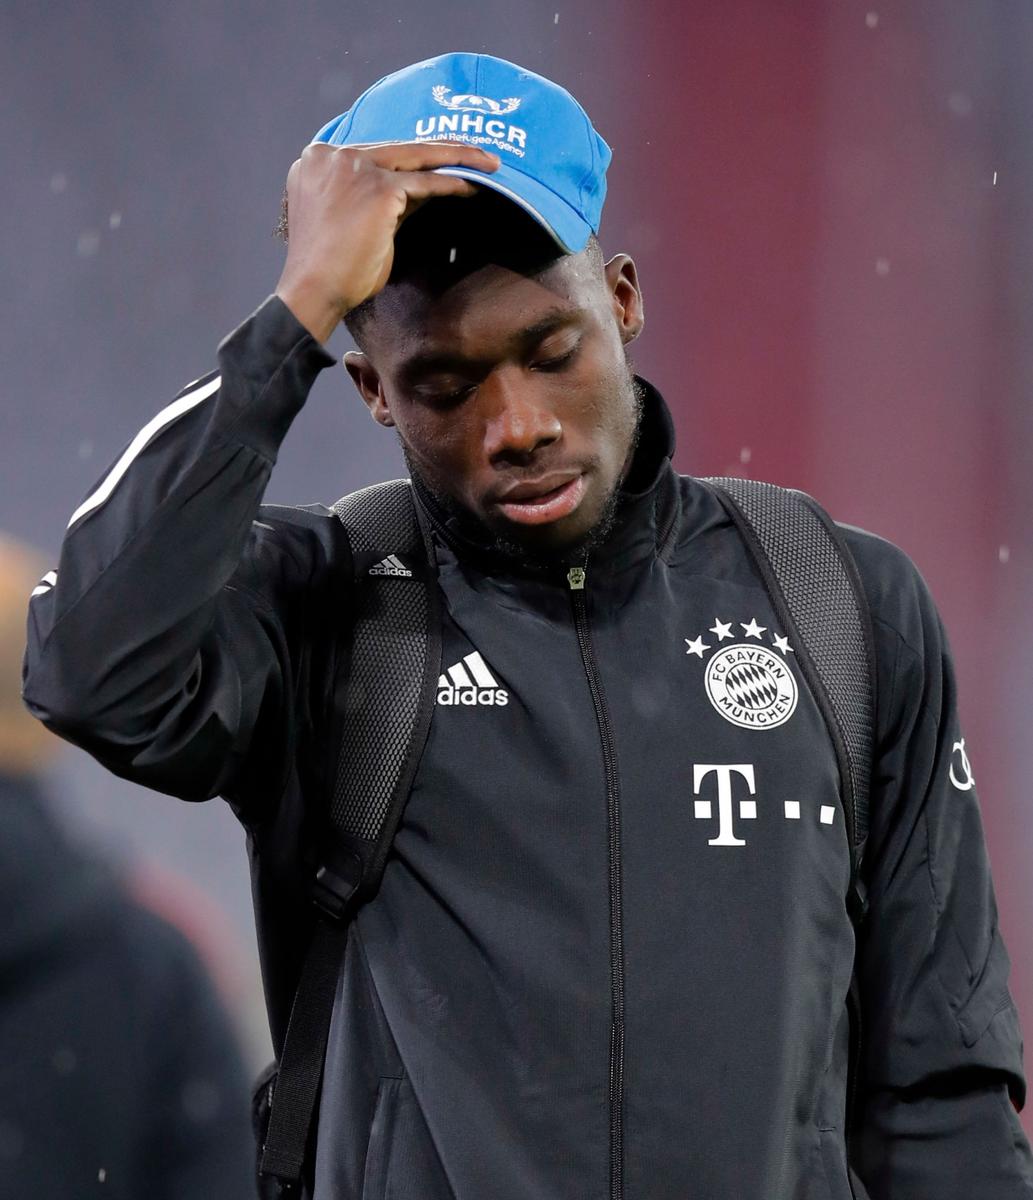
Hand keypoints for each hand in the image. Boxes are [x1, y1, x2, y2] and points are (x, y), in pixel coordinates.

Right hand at [274, 139, 499, 342]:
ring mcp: (355, 168)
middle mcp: (333, 155)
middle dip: (444, 148)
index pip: (378, 152)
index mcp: (318, 160)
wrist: (313, 291)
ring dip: (458, 159)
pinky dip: (451, 186)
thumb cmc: (331, 270)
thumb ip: (383, 198)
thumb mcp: (355, 222)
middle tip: (480, 152)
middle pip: (400, 146)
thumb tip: (426, 187)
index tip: (442, 156)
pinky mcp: (378, 189)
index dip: (413, 154)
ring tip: (490, 164)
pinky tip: (475, 186)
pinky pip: (425, 184)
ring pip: (418, 156)